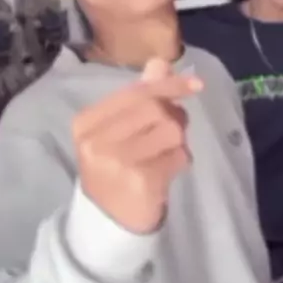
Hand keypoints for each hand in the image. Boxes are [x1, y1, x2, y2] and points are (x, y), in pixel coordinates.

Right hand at [72, 58, 202, 234]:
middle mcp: (96, 140)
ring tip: (168, 153)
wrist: (108, 220)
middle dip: (175, 115)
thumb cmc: (114, 167)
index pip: (134, 92)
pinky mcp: (140, 182)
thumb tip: (160, 62)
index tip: (196, 84)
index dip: (168, 85)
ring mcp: (117, 162)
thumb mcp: (119, 130)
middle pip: (154, 107)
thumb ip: (139, 96)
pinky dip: (181, 160)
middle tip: (175, 130)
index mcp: (86, 122)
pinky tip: (167, 171)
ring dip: (179, 141)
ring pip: (170, 130)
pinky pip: (178, 156)